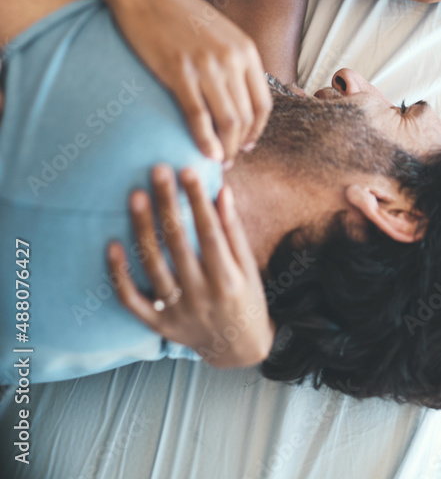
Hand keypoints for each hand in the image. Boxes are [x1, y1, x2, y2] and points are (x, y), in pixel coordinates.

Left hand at [108, 165, 274, 368]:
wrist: (238, 350)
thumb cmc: (246, 298)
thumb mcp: (248, 266)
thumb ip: (233, 230)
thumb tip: (222, 190)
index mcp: (228, 279)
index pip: (210, 231)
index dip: (198, 199)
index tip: (187, 170)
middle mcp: (201, 296)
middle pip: (178, 243)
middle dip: (168, 203)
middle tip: (157, 170)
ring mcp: (177, 313)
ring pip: (153, 266)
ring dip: (142, 228)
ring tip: (136, 195)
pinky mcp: (158, 325)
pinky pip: (132, 300)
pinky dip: (119, 274)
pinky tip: (112, 244)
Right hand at [110, 0, 271, 161]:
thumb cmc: (178, 13)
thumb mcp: (219, 33)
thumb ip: (232, 60)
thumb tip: (235, 95)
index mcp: (246, 50)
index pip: (263, 103)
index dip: (257, 130)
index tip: (245, 144)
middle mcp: (232, 59)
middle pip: (247, 117)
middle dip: (239, 144)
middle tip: (228, 159)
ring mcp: (207, 65)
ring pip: (228, 121)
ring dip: (224, 148)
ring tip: (217, 161)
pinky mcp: (179, 71)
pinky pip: (198, 116)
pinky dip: (204, 140)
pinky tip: (203, 154)